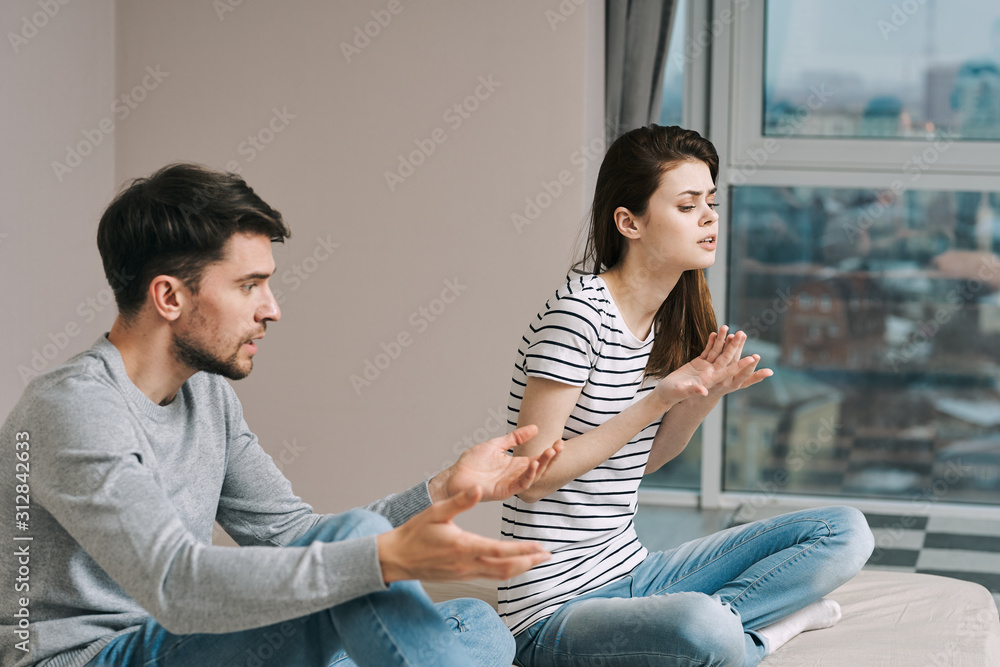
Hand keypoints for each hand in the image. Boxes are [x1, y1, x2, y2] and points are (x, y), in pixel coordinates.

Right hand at [377, 486, 551, 582]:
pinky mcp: (461, 575)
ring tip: (538, 560)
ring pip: (500, 574)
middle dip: (529, 562)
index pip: (500, 550)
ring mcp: (464, 572)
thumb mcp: (435, 512)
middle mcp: (467, 563)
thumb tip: (479, 489)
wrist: (396, 558)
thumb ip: (459, 501)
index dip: (523, 550)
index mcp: (463, 546)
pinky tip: (514, 565)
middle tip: (548, 555)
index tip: (540, 546)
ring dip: (521, 568)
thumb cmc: (414, 533)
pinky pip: (490, 575)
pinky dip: (506, 570)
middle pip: (506, 567)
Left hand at [430, 425, 562, 502]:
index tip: (559, 442)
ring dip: (542, 465)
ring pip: (533, 476)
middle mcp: (516, 475)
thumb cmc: (472, 462)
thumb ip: (515, 438)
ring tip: (549, 452)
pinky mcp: (504, 492)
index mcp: (516, 465)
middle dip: (550, 458)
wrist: (455, 475)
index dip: (549, 452)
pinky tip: (532, 464)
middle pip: (539, 467)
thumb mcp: (496, 444)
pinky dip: (528, 475)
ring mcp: (511, 484)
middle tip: (559, 446)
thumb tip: (535, 428)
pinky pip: (520, 485)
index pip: (538, 458)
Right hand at [654, 326, 771, 404]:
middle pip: (725, 358)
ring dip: (722, 340)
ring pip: (717, 352)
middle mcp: (710, 374)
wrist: (665, 394)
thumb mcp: (680, 392)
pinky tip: (715, 333)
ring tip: (727, 327)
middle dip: (734, 346)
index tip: (752, 358)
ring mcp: (705, 368)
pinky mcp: (697, 364)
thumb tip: (703, 391)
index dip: (740, 365)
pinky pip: (707, 351)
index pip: (728, 371)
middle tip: (743, 334)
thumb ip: (692, 391)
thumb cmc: (672, 394)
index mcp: (709, 381)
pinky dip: (711, 342)